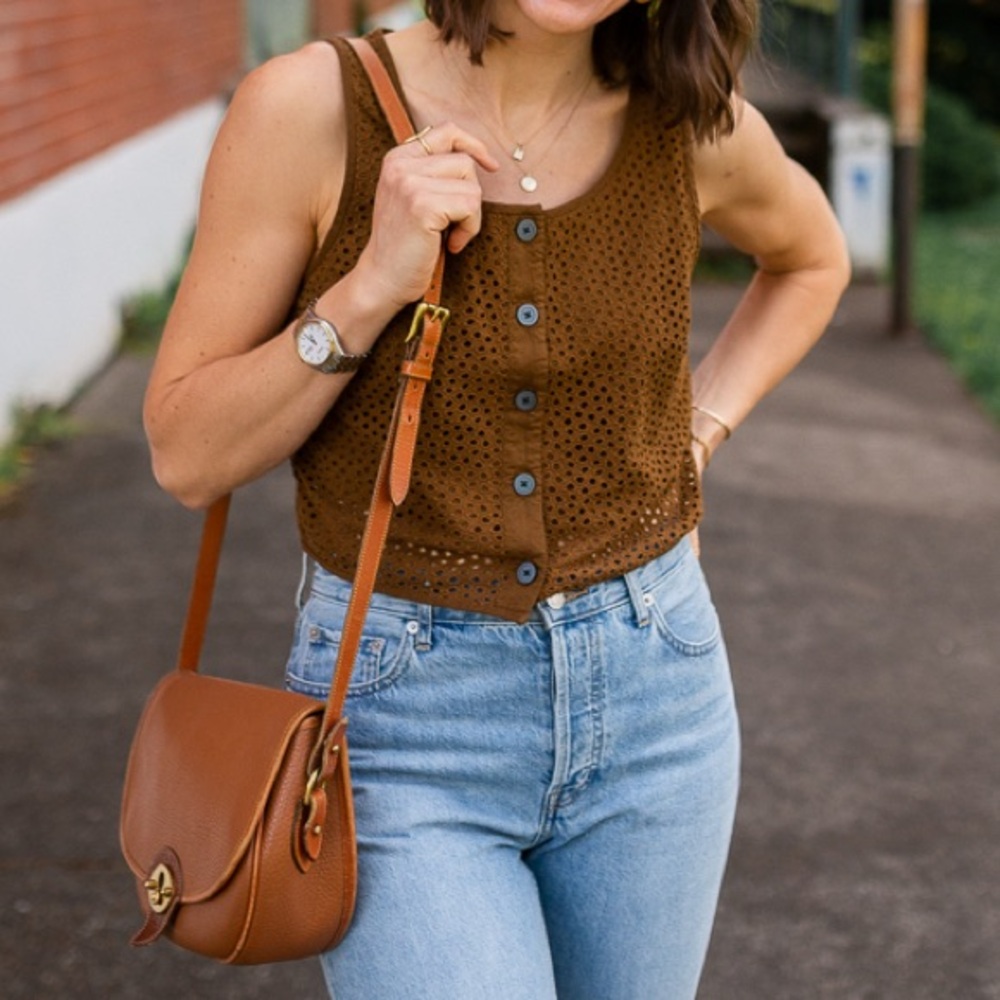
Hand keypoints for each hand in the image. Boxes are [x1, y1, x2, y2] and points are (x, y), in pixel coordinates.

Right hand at [354, 122, 498, 311]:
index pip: (447, 131)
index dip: (474, 145)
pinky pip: (470, 207)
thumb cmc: (405, 246)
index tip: (490, 166)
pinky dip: (469, 230)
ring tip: (451, 236)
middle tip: (455, 224)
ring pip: (472, 186)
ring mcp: (409, 183)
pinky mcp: (422, 205)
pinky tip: (451, 245)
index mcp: (397, 158)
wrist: (382, 279)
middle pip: (465, 162)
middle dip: (470, 196)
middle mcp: (400, 165)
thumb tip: (478, 157)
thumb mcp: (412, 199)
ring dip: (471, 217)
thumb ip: (432, 174)